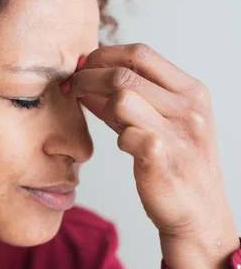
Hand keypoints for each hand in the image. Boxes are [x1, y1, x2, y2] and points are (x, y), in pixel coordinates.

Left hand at [62, 44, 234, 241]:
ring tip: (107, 122)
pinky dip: (118, 139)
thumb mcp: (161, 122)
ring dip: (102, 107)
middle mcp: (189, 109)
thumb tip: (86, 77)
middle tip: (69, 87)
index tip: (82, 67)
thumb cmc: (176, 164)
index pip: (140, 53)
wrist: (199, 214)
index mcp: (191, 91)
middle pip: (123, 73)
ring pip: (121, 99)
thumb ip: (128, 99)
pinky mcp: (163, 161)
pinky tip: (126, 147)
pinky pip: (125, 136)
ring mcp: (179, 134)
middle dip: (86, 76)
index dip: (103, 55)